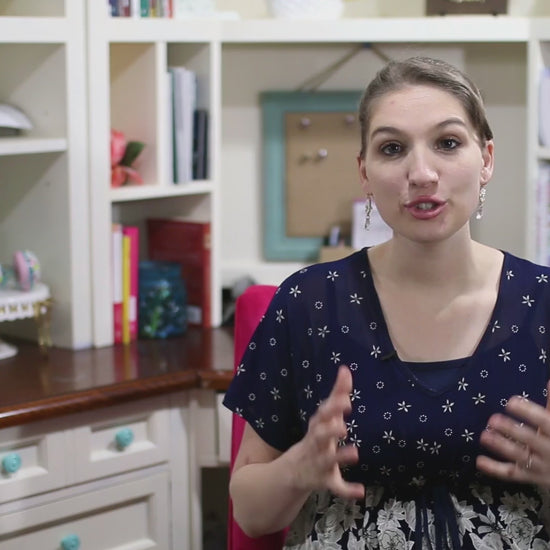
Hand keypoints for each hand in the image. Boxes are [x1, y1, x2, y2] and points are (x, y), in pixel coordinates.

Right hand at [291, 365, 364, 499]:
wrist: (292, 471)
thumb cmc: (315, 437)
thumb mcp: (324, 416)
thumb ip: (337, 394)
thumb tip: (346, 369)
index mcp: (317, 426)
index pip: (323, 414)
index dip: (333, 407)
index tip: (346, 398)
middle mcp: (315, 443)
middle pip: (320, 435)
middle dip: (330, 430)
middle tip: (343, 426)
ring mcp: (318, 462)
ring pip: (327, 460)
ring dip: (340, 457)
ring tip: (355, 453)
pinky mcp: (324, 480)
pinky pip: (334, 486)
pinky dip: (346, 489)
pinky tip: (360, 491)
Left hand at [477, 381, 549, 486]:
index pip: (545, 422)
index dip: (529, 412)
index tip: (511, 401)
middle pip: (530, 440)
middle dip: (512, 430)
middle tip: (492, 419)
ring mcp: (540, 466)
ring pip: (520, 457)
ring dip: (501, 446)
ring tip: (484, 436)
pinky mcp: (530, 477)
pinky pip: (512, 474)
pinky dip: (495, 469)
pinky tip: (479, 461)